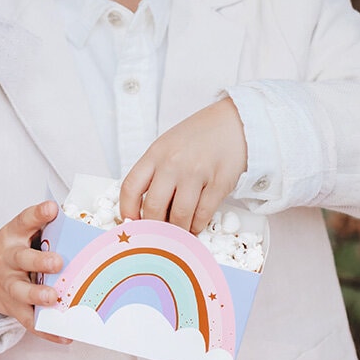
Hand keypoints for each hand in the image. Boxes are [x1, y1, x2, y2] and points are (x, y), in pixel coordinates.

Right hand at [0, 201, 67, 337]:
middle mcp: (8, 260)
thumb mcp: (21, 235)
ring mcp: (9, 285)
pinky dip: (47, 330)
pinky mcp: (14, 309)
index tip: (52, 208)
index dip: (37, 214)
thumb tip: (81, 223)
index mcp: (12, 236)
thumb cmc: (14, 251)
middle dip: (39, 261)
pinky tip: (65, 334)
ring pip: (22, 292)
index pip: (24, 221)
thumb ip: (44, 229)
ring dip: (38, 295)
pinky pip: (30, 321)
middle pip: (21, 259)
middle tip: (58, 261)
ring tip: (53, 298)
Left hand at [120, 96, 247, 232]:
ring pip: (179, 215)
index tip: (130, 222)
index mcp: (154, 154)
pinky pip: (203, 214)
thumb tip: (143, 207)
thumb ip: (154, 172)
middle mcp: (172, 164)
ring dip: (178, 231)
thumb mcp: (166, 147)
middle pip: (153, 207)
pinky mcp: (218, 183)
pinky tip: (194, 226)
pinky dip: (196, 226)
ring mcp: (196, 174)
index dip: (126, 210)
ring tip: (177, 234)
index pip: (130, 187)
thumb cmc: (197, 137)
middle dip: (153, 227)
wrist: (232, 124)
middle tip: (156, 234)